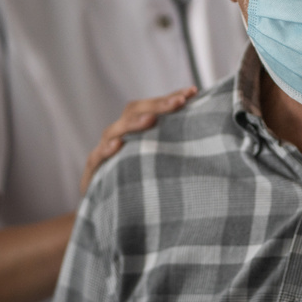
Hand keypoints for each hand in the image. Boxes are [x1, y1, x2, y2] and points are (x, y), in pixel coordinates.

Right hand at [80, 86, 197, 193]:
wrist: (109, 209)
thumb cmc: (138, 180)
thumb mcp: (157, 160)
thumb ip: (175, 143)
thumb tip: (208, 129)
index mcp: (136, 129)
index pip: (153, 106)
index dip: (171, 98)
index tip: (192, 91)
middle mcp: (120, 134)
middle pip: (135, 111)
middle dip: (158, 105)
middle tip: (179, 101)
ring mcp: (105, 150)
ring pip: (116, 130)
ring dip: (133, 123)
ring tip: (151, 119)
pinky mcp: (93, 169)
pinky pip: (97, 157)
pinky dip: (106, 150)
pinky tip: (117, 145)